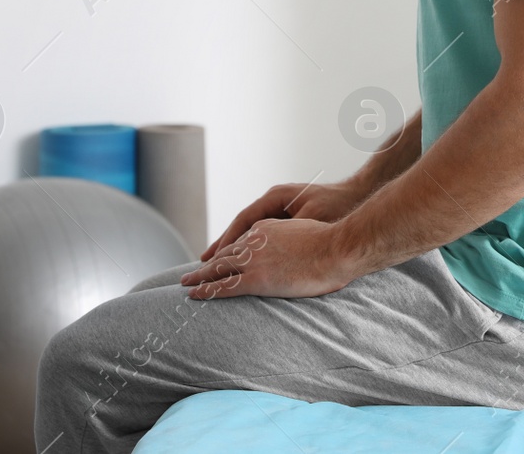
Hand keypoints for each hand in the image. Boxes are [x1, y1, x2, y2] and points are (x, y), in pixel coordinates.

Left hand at [181, 218, 357, 298]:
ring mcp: (254, 260)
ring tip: (185, 284)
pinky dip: (206, 290)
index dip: (227, 253)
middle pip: (225, 254)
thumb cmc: (333, 243)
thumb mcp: (308, 232)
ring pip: (218, 269)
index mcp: (267, 229)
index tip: (218, 261)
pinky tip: (195, 294)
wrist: (337, 248)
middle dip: (207, 264)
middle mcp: (255, 241)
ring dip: (199, 277)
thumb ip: (295, 240)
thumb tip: (298, 252)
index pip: (241, 242)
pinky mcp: (256, 279)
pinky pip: (224, 286)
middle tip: (190, 273)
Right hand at [200, 179, 369, 261]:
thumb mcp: (312, 218)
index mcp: (276, 197)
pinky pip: (263, 235)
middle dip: (223, 246)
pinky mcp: (287, 219)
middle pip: (242, 226)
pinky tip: (243, 262)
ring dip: (235, 249)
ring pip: (251, 231)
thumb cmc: (337, 206)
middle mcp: (274, 201)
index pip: (243, 220)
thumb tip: (265, 246)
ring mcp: (280, 209)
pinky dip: (251, 248)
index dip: (227, 240)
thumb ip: (289, 231)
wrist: (358, 196)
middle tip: (202, 264)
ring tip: (214, 265)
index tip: (212, 257)